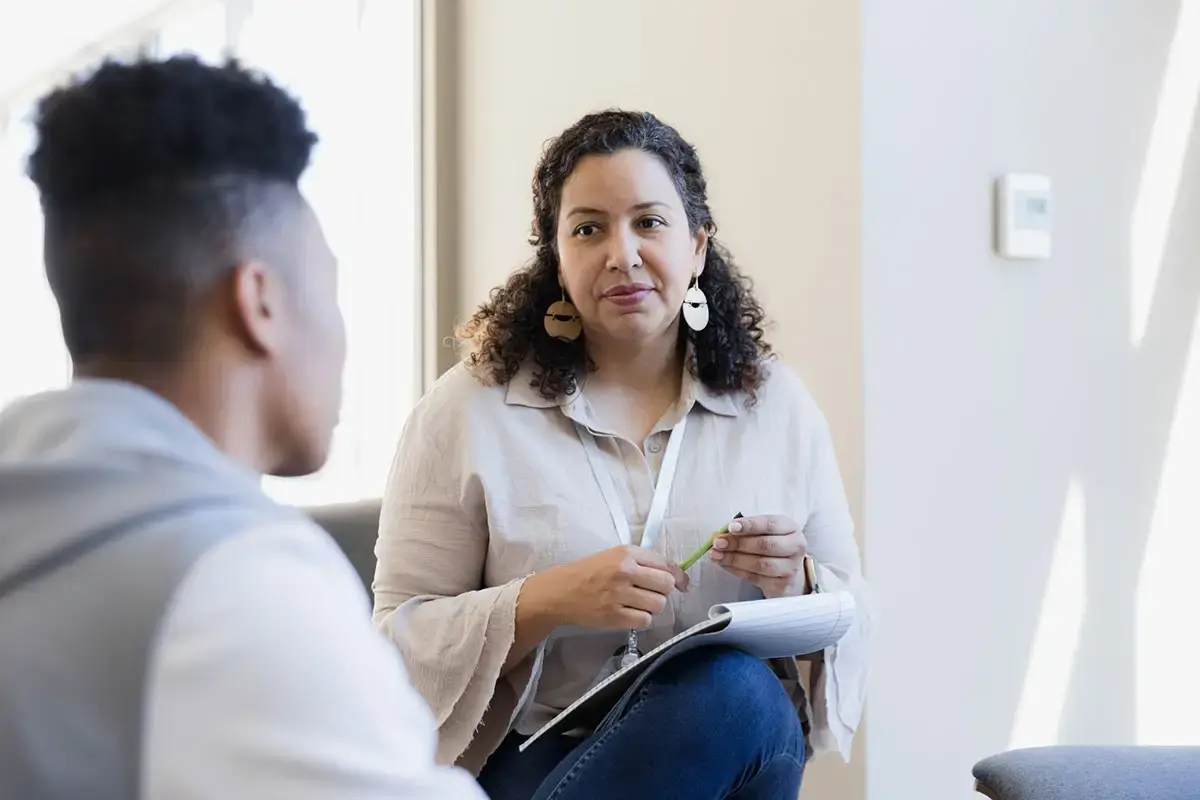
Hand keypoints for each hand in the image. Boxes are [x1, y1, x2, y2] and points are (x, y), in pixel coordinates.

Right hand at [521, 546, 688, 631]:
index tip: (683, 584)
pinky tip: (629, 613)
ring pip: (658, 604)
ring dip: (652, 606)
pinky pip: (645, 620)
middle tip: (650, 593)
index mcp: (626, 553)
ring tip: (636, 603)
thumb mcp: (614, 557)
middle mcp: (625, 571)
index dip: (679, 576)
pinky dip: (641, 619)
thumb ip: (643, 562)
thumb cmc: (589, 572)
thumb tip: (677, 577)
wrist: (560, 592)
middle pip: (666, 585)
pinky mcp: (614, 616)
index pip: (666, 564)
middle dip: (663, 591)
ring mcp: (619, 595)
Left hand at [711, 514, 807, 598]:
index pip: (770, 524)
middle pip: (765, 545)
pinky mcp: (782, 586)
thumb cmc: (771, 545)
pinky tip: (724, 564)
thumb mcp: (763, 531)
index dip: (750, 525)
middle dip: (738, 543)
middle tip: (718, 542)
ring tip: (716, 554)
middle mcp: (795, 547)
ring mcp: (791, 568)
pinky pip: (755, 578)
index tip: (731, 526)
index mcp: (791, 528)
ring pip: (760, 564)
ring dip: (734, 559)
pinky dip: (736, 570)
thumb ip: (746, 530)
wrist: (787, 570)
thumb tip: (720, 534)